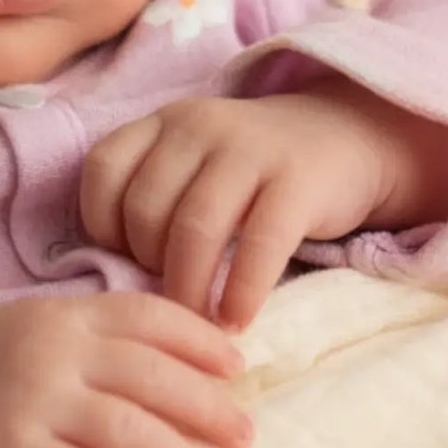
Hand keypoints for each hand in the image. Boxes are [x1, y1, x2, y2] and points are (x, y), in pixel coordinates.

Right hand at [0, 292, 254, 447]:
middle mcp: (55, 352)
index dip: (201, 340)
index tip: (238, 366)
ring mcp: (32, 401)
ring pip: (127, 430)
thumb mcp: (37, 329)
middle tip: (246, 436)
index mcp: (66, 315)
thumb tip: (182, 361)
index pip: (150, 315)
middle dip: (207, 407)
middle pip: (151, 376)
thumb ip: (97, 337)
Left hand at [77, 86, 408, 330]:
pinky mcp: (298, 179)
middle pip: (146, 208)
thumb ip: (154, 197)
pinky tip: (236, 320)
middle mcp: (199, 126)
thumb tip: (113, 275)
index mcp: (164, 123)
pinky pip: (260, 242)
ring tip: (195, 324)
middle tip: (167, 298)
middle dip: (147, 267)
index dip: (102, 224)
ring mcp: (249, 148)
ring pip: (194, 227)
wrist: (345, 139)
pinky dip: (242, 289)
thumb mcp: (194, 164)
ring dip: (187, 289)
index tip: (124, 260)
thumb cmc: (252, 172)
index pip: (103, 170)